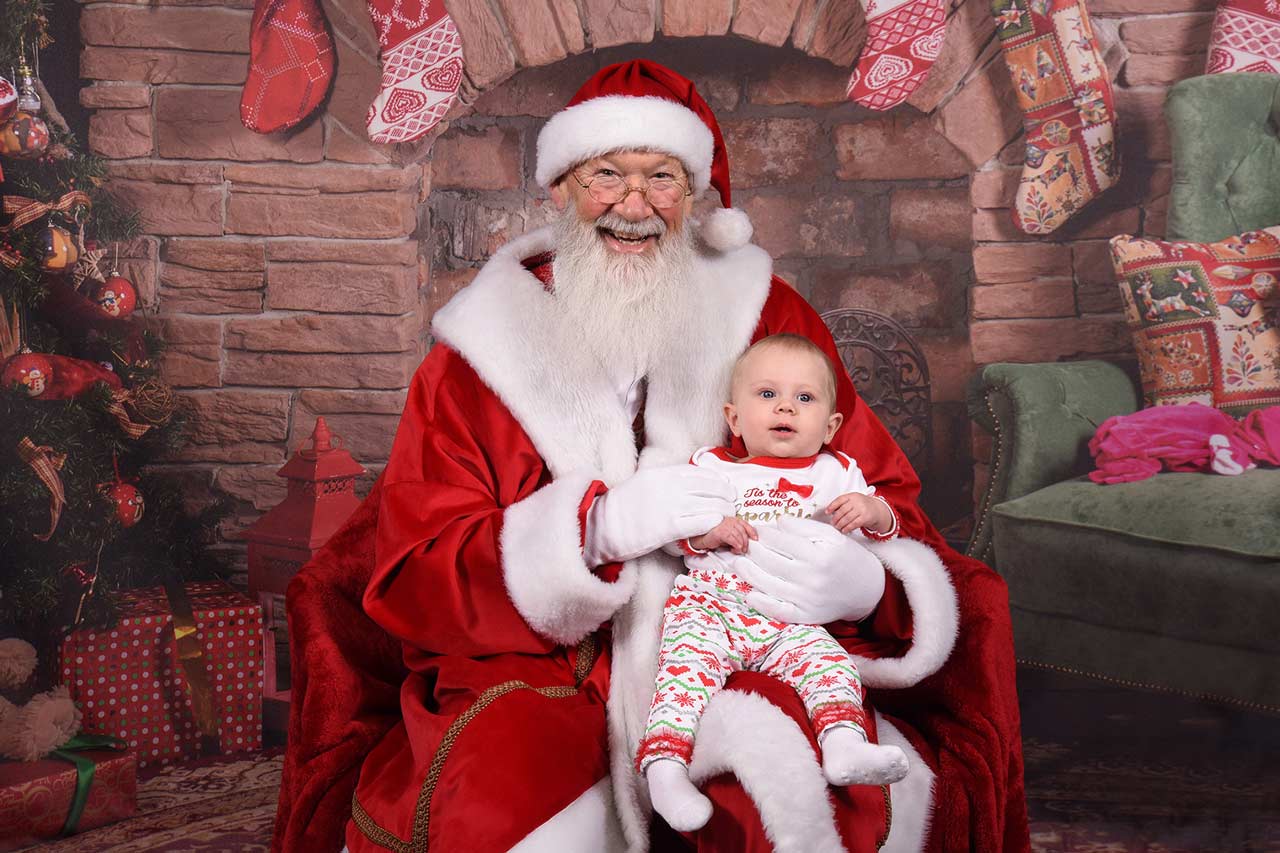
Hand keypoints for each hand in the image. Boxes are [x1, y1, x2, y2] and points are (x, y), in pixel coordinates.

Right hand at [582, 466, 734, 565]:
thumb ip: (666, 479)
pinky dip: (711, 522)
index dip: (717, 480)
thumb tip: (687, 480)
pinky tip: (716, 523)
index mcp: (662, 474)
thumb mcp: (644, 482)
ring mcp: (669, 507)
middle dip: (725, 495)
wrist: (603, 525)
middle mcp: (668, 487)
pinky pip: (698, 523)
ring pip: (708, 505)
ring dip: (722, 510)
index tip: (726, 485)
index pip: (700, 473)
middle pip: (708, 488)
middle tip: (731, 502)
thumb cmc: (623, 506)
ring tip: (728, 515)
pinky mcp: (667, 528)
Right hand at [690, 517, 757, 554]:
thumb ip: (738, 537)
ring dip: (741, 544)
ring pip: (738, 535)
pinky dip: (735, 544)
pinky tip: (735, 548)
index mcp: (734, 520)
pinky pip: (731, 538)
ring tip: (739, 550)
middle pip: (743, 531)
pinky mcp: (720, 532)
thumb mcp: (730, 535)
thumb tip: (746, 545)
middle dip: (746, 542)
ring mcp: (724, 525)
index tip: (756, 539)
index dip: (752, 532)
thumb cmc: (717, 537)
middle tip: (744, 550)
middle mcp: (730, 521)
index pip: (746, 525)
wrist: (703, 538)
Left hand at [721, 516, 884, 623]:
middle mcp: (813, 578)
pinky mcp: (806, 616)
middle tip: (744, 544)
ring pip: (770, 584)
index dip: (764, 534)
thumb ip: (804, 527)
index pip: (782, 541)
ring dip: (749, 573)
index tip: (756, 530)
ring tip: (738, 562)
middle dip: (753, 550)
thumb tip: (778, 522)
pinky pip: (779, 611)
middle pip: (771, 561)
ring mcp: (808, 599)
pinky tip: (749, 593)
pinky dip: (762, 603)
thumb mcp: (832, 536)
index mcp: (820, 555)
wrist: (866, 589)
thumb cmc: (846, 557)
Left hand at [826, 493, 892, 534]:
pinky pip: (854, 524)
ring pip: (847, 518)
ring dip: (840, 524)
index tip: (827, 512)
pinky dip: (847, 528)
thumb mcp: (854, 500)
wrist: (877, 509)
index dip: (832, 506)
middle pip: (842, 510)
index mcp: (852, 495)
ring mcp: (862, 509)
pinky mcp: (865, 517)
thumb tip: (831, 512)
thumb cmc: (862, 505)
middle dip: (836, 518)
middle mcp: (857, 501)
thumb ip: (844, 504)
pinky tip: (844, 530)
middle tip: (833, 522)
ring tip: (837, 527)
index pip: (840, 500)